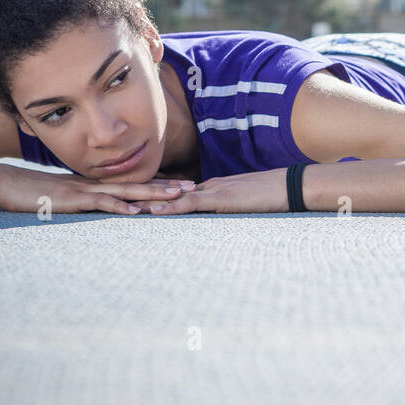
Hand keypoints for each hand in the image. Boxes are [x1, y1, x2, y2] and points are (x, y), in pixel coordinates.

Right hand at [0, 162, 193, 213]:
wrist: (4, 184)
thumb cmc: (32, 193)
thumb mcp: (63, 197)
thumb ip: (82, 200)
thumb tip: (101, 207)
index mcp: (94, 184)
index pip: (132, 182)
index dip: (157, 182)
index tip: (181, 185)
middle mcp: (94, 184)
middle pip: (137, 183)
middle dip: (166, 185)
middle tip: (192, 187)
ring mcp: (84, 190)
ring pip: (125, 191)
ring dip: (152, 194)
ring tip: (176, 197)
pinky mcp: (72, 199)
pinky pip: (99, 203)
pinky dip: (118, 207)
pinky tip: (135, 211)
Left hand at [131, 168, 289, 214]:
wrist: (290, 186)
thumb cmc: (274, 196)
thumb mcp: (246, 203)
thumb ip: (230, 208)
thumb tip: (219, 218)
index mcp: (212, 188)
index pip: (176, 192)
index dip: (152, 195)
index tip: (131, 199)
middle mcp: (207, 186)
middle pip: (167, 192)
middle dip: (141, 197)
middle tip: (113, 200)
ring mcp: (213, 191)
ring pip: (173, 197)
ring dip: (148, 203)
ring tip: (122, 208)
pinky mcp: (221, 199)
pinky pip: (191, 204)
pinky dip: (171, 209)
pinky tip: (153, 213)